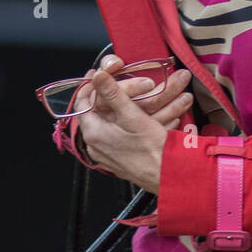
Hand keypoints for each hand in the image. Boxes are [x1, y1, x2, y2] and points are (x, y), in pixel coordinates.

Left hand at [76, 55, 195, 192]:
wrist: (169, 177)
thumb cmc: (152, 150)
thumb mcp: (132, 116)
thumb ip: (112, 93)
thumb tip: (98, 76)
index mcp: (93, 133)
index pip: (82, 102)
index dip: (90, 85)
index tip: (99, 74)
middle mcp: (95, 146)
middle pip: (96, 112)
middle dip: (109, 95)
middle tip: (119, 82)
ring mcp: (106, 154)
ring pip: (108, 123)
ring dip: (120, 107)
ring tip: (133, 95)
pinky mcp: (118, 159)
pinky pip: (117, 135)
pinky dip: (126, 122)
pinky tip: (141, 115)